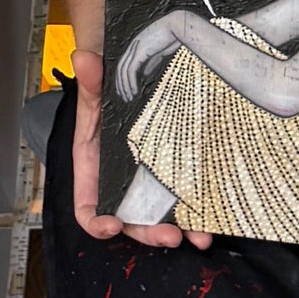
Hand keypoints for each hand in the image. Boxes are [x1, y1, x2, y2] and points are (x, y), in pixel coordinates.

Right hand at [71, 49, 210, 251]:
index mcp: (94, 165)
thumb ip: (91, 77)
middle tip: (170, 237)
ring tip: (200, 237)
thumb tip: (83, 59)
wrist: (132, 72)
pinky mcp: (174, 173)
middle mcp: (120, 179)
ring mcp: (148, 180)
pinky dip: (198, 214)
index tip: (111, 226)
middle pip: (129, 220)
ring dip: (180, 231)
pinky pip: (183, 200)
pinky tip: (214, 219)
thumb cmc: (109, 86)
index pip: (88, 204)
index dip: (97, 221)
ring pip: (160, 217)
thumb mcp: (98, 82)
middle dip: (148, 233)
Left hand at [114, 13, 184, 101]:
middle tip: (125, 98)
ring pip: (123, 70)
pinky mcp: (139, 51)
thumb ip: (151, 62)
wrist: (178, 25)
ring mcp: (134, 48)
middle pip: (120, 68)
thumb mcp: (159, 53)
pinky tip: (134, 91)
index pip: (124, 64)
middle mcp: (132, 46)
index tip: (125, 90)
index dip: (123, 78)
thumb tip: (145, 73)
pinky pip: (130, 70)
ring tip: (128, 98)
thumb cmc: (172, 36)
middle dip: (120, 84)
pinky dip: (130, 82)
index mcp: (136, 46)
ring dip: (124, 86)